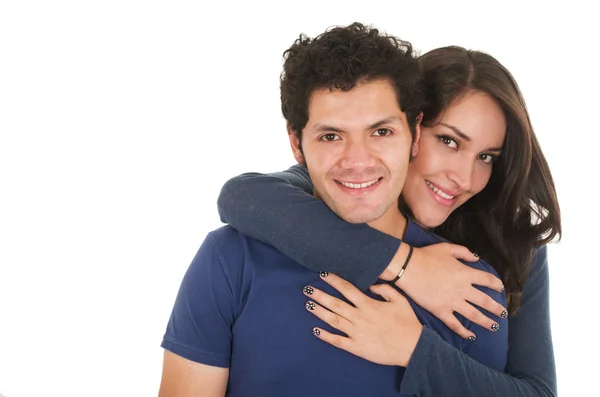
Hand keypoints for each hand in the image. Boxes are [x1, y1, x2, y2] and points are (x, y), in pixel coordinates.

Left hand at [303, 272, 421, 366]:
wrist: (413, 348)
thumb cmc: (407, 323)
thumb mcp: (399, 300)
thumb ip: (384, 290)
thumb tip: (371, 286)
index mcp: (368, 305)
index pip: (347, 289)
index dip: (333, 281)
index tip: (322, 274)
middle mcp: (359, 317)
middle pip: (335, 304)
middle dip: (320, 295)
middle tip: (307, 289)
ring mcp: (356, 333)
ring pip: (333, 320)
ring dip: (319, 312)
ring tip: (308, 305)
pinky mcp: (356, 348)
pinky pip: (337, 341)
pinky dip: (325, 336)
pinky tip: (315, 330)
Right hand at [384, 243, 505, 338]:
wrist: (408, 268)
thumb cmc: (426, 256)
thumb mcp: (447, 248)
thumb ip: (464, 252)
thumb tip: (476, 258)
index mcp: (465, 273)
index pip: (487, 280)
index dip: (496, 284)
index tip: (500, 288)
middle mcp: (462, 289)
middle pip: (484, 301)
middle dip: (496, 308)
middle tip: (503, 314)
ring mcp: (452, 302)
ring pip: (474, 315)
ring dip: (486, 322)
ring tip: (494, 327)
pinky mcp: (441, 311)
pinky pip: (455, 324)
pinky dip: (464, 332)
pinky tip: (471, 337)